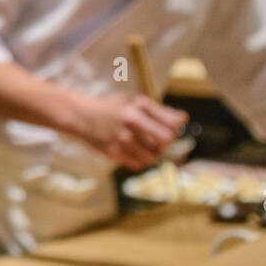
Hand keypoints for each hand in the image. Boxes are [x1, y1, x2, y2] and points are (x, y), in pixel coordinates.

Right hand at [74, 92, 188, 169]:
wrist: (80, 116)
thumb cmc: (112, 106)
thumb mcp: (134, 101)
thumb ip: (160, 110)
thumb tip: (184, 120)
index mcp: (135, 112)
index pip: (170, 129)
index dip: (175, 130)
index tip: (170, 128)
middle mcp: (128, 129)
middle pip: (164, 144)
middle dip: (166, 143)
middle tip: (159, 139)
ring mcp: (120, 144)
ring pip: (152, 158)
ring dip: (153, 153)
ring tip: (145, 144)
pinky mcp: (113, 155)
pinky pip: (138, 165)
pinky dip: (140, 160)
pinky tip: (133, 150)